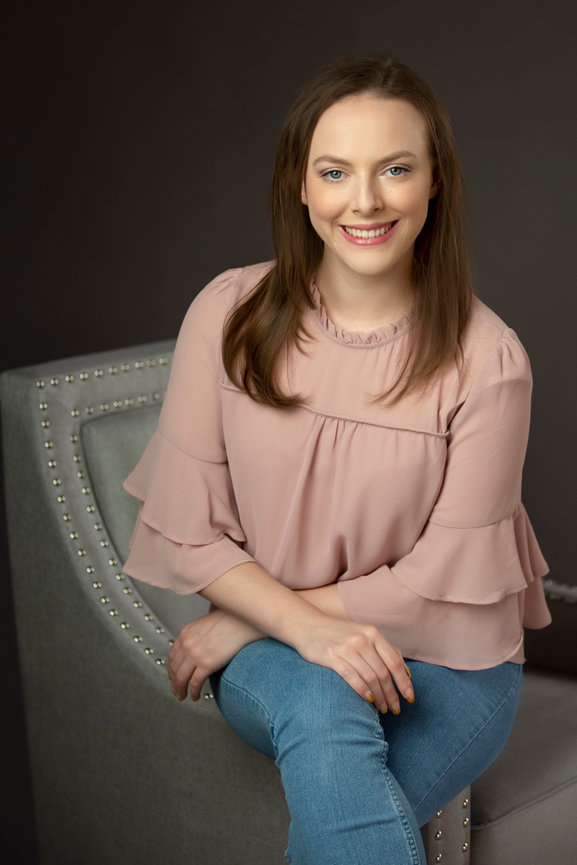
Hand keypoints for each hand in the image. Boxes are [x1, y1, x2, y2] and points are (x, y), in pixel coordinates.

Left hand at [168, 609, 262, 701]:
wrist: (243, 620)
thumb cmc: (230, 619)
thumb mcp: (207, 622)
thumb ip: (198, 633)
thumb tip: (199, 641)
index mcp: (186, 633)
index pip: (172, 656)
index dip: (171, 669)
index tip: (173, 677)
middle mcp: (187, 644)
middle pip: (174, 668)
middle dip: (174, 682)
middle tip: (176, 690)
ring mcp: (196, 654)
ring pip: (181, 678)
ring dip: (180, 690)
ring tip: (183, 696)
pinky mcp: (207, 664)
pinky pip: (195, 683)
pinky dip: (193, 692)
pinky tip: (195, 696)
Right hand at [292, 616, 413, 713]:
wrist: (308, 625)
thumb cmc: (339, 633)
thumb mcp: (363, 634)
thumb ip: (384, 649)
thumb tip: (405, 671)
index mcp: (372, 633)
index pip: (394, 662)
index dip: (404, 682)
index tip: (409, 698)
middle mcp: (361, 639)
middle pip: (383, 672)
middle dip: (392, 694)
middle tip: (395, 709)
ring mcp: (345, 647)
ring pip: (369, 677)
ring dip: (379, 697)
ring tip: (382, 708)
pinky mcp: (331, 656)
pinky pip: (351, 676)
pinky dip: (362, 690)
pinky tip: (368, 700)